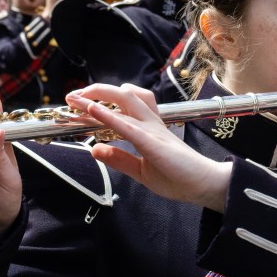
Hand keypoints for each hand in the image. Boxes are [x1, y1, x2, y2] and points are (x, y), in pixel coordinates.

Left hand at [63, 83, 232, 211]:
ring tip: (78, 97)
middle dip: (96, 91)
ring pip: (124, 102)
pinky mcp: (153, 143)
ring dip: (97, 97)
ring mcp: (152, 130)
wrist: (204, 186)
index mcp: (148, 129)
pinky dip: (108, 115)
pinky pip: (127, 124)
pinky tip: (92, 111)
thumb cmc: (178, 177)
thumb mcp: (140, 170)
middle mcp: (150, 123)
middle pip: (123, 95)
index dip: (100, 101)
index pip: (122, 107)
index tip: (78, 104)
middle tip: (73, 96)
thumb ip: (119, 159)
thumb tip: (95, 149)